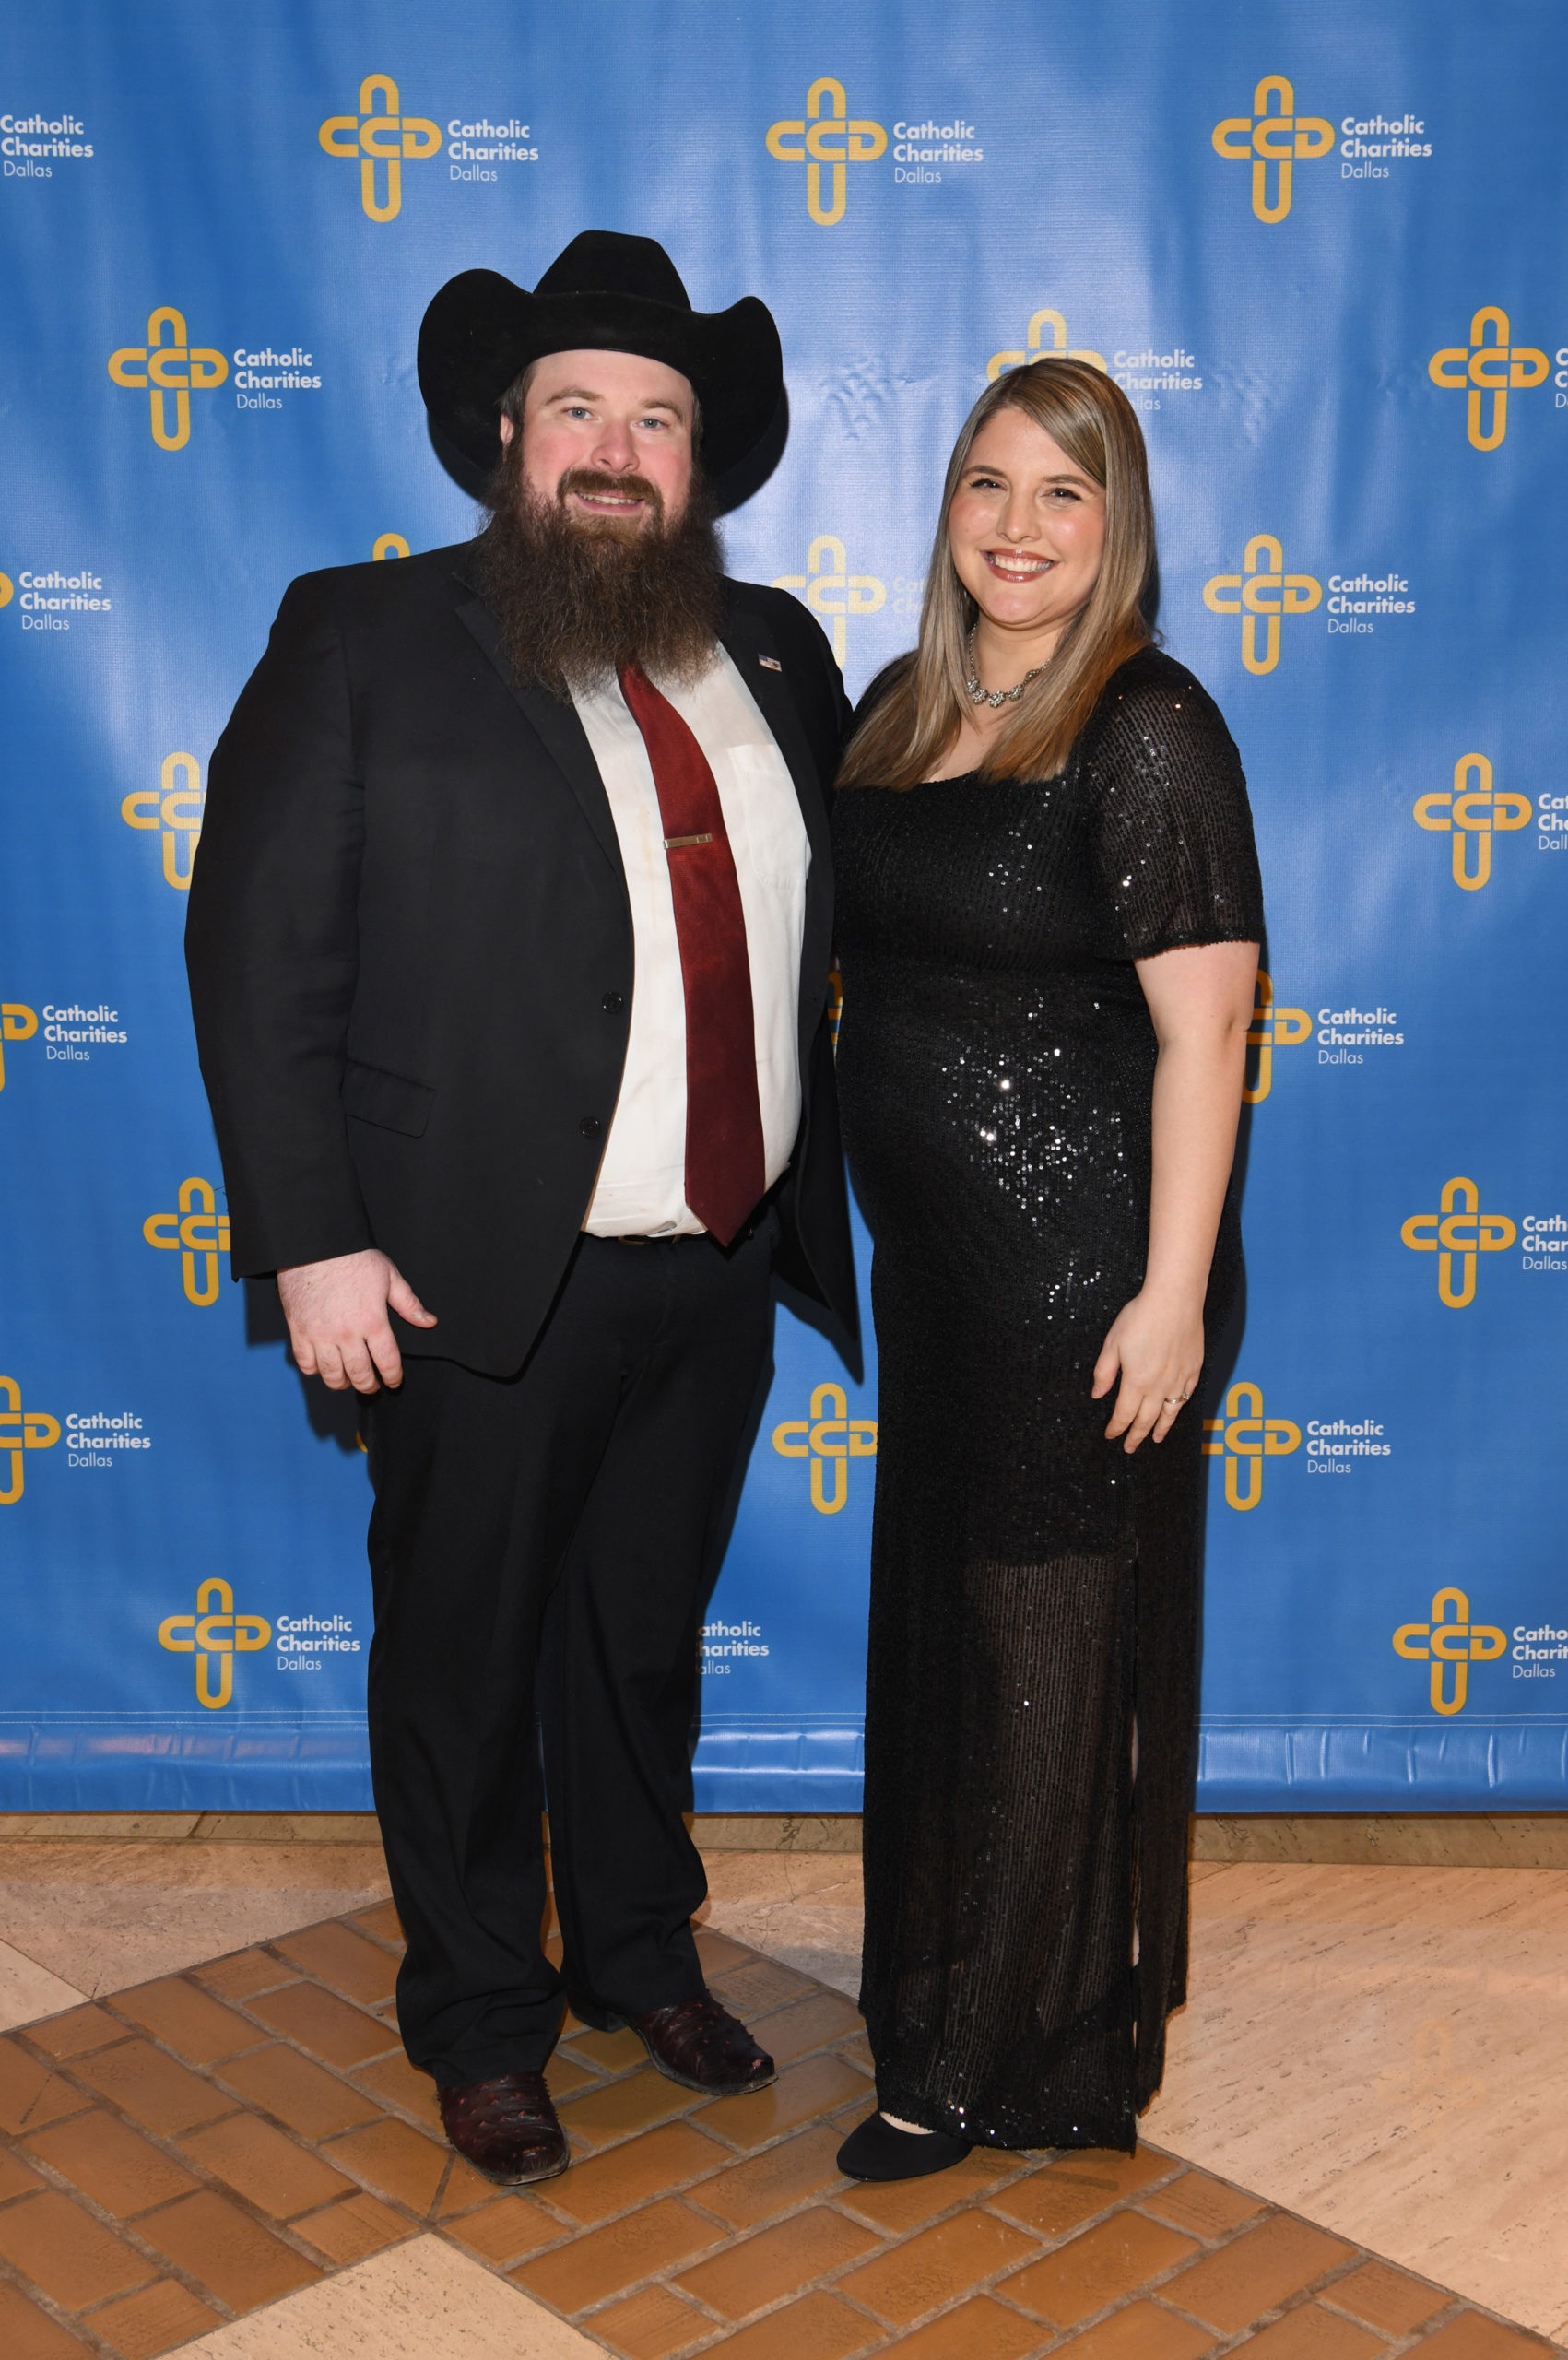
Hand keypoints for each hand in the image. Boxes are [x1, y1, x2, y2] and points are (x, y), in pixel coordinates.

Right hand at [276, 1249, 435, 1393]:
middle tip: (371, 1386)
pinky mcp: (299, 1331)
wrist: (315, 1244)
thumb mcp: (389, 1276)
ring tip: (348, 1381)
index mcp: (373, 1321)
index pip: (388, 1361)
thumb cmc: (353, 1257)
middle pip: (360, 1374)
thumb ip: (409, 1303)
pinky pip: (306, 1363)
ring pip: (332, 1375)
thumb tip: (429, 1322)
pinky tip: (323, 1367)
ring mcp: (321, 1334)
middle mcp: (347, 1333)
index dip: (393, 1377)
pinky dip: (315, 1370)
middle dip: (369, 1385)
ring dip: (342, 1383)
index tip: (394, 1381)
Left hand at [1091, 1288, 1202, 1452]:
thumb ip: (1104, 1372)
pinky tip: (1176, 1410)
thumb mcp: (1112, 1343)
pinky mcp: (1194, 1369)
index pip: (1124, 1414)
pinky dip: (1180, 1407)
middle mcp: (1159, 1386)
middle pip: (1146, 1419)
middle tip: (1130, 1448)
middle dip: (1136, 1436)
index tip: (1111, 1436)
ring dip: (1161, 1429)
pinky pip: (1187, 1396)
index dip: (1116, 1428)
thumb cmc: (1141, 1317)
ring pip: (1170, 1413)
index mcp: (1136, 1382)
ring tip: (1156, 1440)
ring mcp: (1180, 1379)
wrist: (1175, 1300)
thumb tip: (1098, 1395)